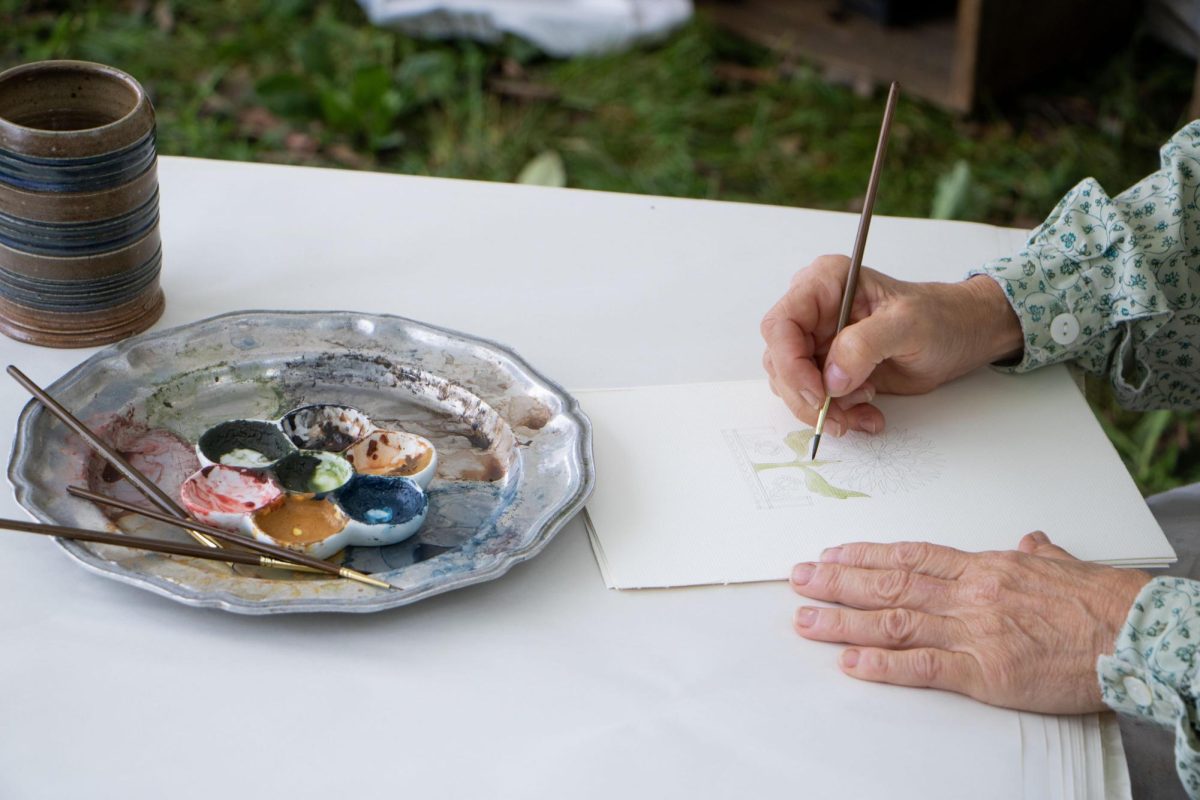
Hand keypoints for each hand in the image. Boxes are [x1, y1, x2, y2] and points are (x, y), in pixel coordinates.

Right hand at [760, 255, 1022, 434]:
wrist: (959, 336)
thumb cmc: (940, 318)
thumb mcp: (909, 325)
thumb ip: (865, 345)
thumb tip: (832, 378)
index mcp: (824, 284)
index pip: (780, 325)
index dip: (790, 364)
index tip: (818, 393)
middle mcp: (813, 311)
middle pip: (780, 362)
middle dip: (807, 395)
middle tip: (840, 415)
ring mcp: (817, 341)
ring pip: (792, 386)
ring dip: (825, 409)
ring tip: (866, 409)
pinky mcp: (827, 368)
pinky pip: (814, 400)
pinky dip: (838, 415)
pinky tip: (868, 414)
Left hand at [789, 534, 1151, 713]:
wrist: (1132, 632)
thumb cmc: (1101, 601)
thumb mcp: (1062, 566)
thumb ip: (1037, 554)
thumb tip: (1030, 540)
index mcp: (983, 568)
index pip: (910, 556)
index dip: (865, 555)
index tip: (831, 553)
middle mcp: (968, 594)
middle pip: (889, 584)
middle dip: (837, 582)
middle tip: (798, 579)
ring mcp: (972, 631)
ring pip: (893, 621)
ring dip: (842, 620)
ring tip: (804, 619)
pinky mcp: (983, 671)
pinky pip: (921, 666)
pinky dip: (881, 664)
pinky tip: (849, 661)